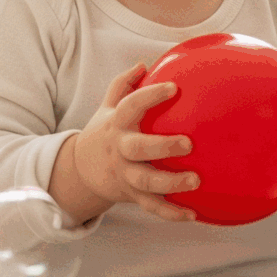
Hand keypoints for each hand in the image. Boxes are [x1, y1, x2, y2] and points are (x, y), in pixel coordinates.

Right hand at [72, 63, 199, 221]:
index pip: (130, 105)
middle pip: (138, 148)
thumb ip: (123, 84)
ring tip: (195, 180)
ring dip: (171, 183)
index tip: (174, 87)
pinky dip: (171, 213)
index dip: (151, 96)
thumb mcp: (107, 107)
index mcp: (117, 125)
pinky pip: (152, 207)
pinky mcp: (132, 195)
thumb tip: (143, 63)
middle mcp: (120, 150)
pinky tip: (193, 214)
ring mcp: (126, 174)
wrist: (80, 171)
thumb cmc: (104, 132)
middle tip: (188, 143)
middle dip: (162, 146)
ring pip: (146, 182)